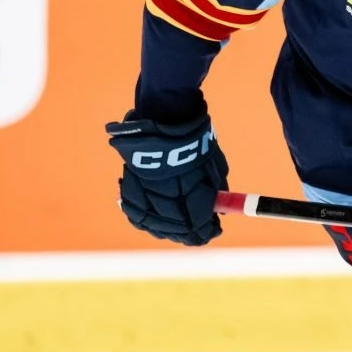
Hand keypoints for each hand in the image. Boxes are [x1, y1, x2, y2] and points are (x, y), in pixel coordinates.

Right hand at [106, 110, 228, 245]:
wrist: (165, 118)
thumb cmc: (195, 141)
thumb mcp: (215, 167)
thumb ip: (216, 192)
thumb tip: (219, 210)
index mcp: (193, 199)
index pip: (199, 229)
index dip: (207, 233)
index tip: (213, 231)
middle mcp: (168, 203)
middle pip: (177, 231)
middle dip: (188, 233)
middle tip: (197, 232)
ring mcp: (147, 197)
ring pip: (154, 225)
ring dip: (166, 229)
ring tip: (176, 229)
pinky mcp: (131, 188)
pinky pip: (136, 212)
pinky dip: (144, 219)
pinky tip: (153, 221)